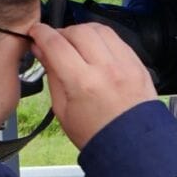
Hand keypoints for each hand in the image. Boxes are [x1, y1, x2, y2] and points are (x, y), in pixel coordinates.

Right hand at [29, 22, 157, 150]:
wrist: (133, 147)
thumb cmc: (97, 134)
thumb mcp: (62, 109)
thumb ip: (52, 75)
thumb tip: (41, 50)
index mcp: (83, 83)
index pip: (56, 43)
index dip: (41, 33)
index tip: (36, 32)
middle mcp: (107, 70)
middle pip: (79, 31)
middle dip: (63, 32)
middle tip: (57, 43)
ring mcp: (126, 67)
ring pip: (101, 30)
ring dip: (84, 32)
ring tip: (78, 45)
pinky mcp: (139, 67)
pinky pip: (119, 41)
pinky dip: (105, 40)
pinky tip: (98, 52)